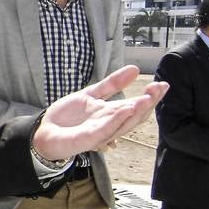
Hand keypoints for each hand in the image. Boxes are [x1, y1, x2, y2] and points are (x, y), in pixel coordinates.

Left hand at [32, 65, 167, 161]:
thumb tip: (135, 69)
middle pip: (135, 115)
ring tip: (149, 97)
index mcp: (111, 114)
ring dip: (137, 110)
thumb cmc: (67, 117)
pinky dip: (117, 120)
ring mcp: (100, 133)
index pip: (136, 105)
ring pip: (123, 123)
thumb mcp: (90, 94)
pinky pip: (105, 130)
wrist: (45, 131)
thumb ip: (112, 84)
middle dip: (149, 102)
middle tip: (161, 87)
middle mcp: (110, 124)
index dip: (150, 96)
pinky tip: (127, 109)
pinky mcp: (88, 139)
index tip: (163, 84)